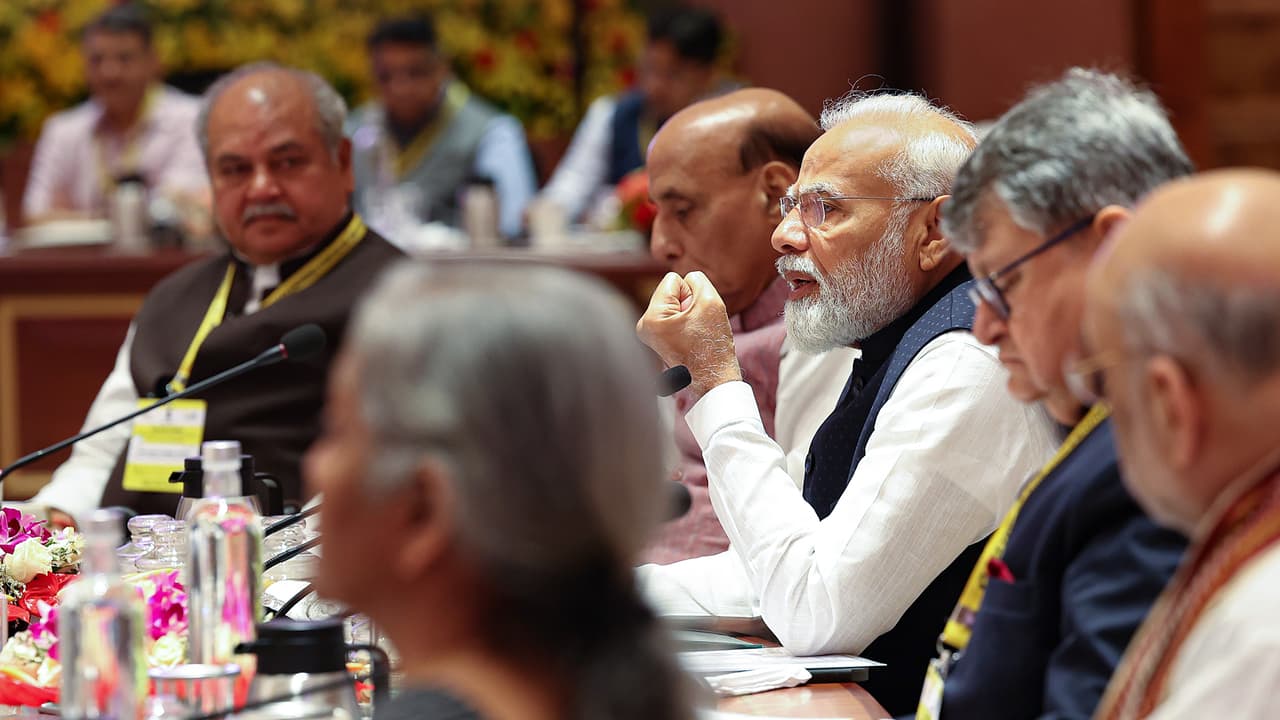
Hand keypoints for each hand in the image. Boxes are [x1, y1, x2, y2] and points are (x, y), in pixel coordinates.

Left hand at [636, 271, 740, 398]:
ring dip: (688, 313)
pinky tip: (690, 339)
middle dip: (688, 303)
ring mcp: (648, 334)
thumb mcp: (709, 301)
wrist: (714, 379)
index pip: (673, 280)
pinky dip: (685, 323)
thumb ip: (697, 280)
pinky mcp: (656, 339)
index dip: (691, 292)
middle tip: (696, 327)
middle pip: (670, 291)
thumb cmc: (711, 344)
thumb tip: (687, 280)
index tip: (696, 315)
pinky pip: (674, 316)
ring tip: (694, 334)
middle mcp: (643, 326)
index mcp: (651, 318)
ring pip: (674, 303)